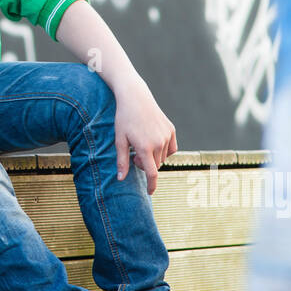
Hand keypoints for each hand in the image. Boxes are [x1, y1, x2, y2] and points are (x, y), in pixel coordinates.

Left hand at [112, 75, 177, 194]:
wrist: (135, 97)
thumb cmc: (124, 119)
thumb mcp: (120, 140)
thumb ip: (122, 161)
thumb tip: (121, 179)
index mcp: (145, 147)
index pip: (152, 173)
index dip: (152, 185)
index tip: (150, 193)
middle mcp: (159, 143)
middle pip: (155, 165)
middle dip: (146, 165)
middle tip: (134, 156)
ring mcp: (167, 136)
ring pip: (163, 157)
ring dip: (154, 157)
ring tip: (142, 146)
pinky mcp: (171, 130)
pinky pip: (171, 148)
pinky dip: (163, 150)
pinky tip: (154, 143)